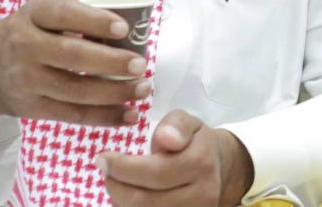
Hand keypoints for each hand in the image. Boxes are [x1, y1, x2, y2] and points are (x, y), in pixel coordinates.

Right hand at [0, 0, 149, 127]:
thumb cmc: (24, 35)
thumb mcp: (38, 14)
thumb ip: (74, 17)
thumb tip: (127, 31)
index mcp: (32, 15)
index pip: (64, 15)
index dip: (95, 21)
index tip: (123, 28)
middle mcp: (25, 47)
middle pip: (72, 56)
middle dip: (111, 62)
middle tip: (140, 64)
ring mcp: (27, 81)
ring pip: (75, 90)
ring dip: (115, 92)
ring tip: (143, 88)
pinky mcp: (33, 108)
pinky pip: (73, 115)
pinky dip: (104, 116)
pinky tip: (129, 114)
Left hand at [97, 110, 254, 206]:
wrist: (219, 168)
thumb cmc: (195, 142)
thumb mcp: (188, 123)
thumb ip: (176, 125)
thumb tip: (165, 138)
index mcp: (200, 163)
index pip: (154, 172)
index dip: (122, 167)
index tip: (103, 158)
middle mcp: (202, 194)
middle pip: (146, 201)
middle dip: (117, 187)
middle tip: (105, 172)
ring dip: (122, 202)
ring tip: (116, 183)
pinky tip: (128, 197)